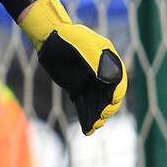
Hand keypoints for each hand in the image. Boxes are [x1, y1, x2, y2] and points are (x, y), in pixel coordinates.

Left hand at [21, 0, 127, 135]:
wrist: (48, 39)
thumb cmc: (65, 37)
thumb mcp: (80, 43)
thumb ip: (95, 59)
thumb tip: (111, 79)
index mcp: (109, 60)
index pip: (118, 81)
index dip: (116, 94)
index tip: (110, 104)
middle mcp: (102, 73)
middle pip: (109, 96)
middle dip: (105, 109)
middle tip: (99, 120)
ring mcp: (90, 82)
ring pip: (96, 103)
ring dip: (96, 116)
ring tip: (91, 128)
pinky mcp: (78, 88)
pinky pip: (84, 104)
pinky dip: (85, 116)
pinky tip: (86, 129)